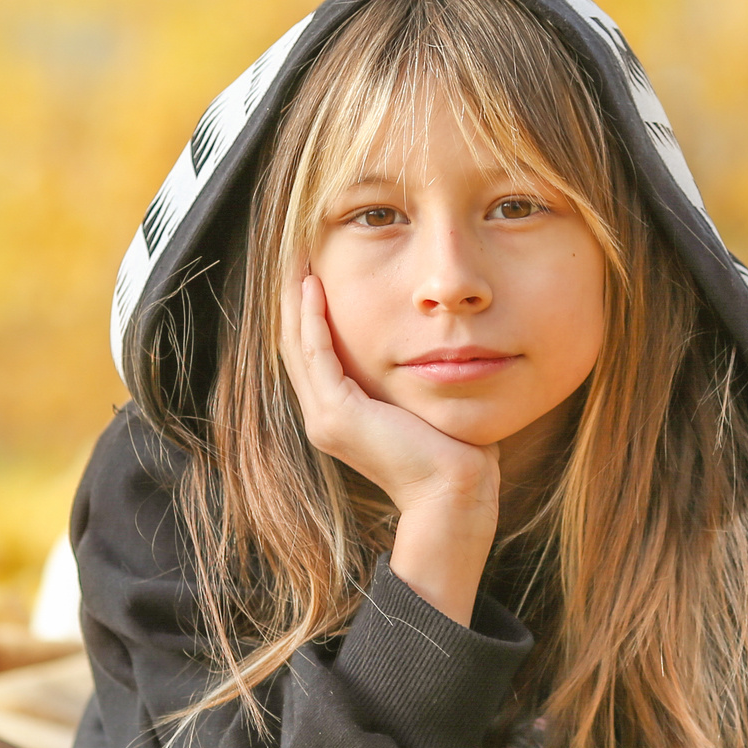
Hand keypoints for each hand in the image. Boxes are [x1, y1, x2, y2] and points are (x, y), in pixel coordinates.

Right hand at [280, 272, 498, 623]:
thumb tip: (430, 345)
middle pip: (294, 345)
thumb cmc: (453, 453)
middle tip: (295, 254)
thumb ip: (410, 377)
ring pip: (297, 345)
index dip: (307, 313)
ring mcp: (325, 418)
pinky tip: (314, 287)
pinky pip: (317, 354)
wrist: (453, 493)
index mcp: (339, 417)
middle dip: (293, 298)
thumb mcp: (423, 403)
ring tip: (298, 260)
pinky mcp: (338, 414)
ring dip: (296, 300)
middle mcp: (323, 418)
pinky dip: (312, 318)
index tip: (312, 271)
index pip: (312, 354)